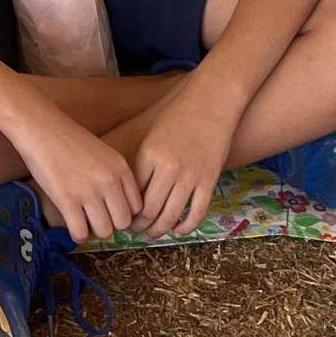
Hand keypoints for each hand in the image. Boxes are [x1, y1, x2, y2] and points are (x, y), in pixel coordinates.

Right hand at [9, 106, 143, 244]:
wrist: (40, 127)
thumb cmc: (68, 139)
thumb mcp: (102, 153)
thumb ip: (113, 175)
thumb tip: (116, 205)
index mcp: (120, 167)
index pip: (137, 206)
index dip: (123, 213)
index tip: (111, 213)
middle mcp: (109, 181)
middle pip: (122, 222)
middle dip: (110, 224)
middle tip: (96, 218)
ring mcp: (89, 192)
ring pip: (104, 231)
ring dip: (93, 230)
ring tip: (83, 220)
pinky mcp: (67, 200)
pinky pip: (80, 233)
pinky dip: (77, 234)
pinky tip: (72, 224)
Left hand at [130, 83, 240, 236]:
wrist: (211, 102)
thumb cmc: (179, 116)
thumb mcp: (153, 136)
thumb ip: (143, 163)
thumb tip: (132, 192)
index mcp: (149, 156)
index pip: (132, 194)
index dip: (127, 210)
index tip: (124, 217)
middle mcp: (167, 168)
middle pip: (149, 210)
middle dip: (140, 226)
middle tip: (136, 231)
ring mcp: (190, 176)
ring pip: (170, 216)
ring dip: (159, 230)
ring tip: (154, 234)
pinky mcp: (209, 181)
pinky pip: (196, 213)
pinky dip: (186, 227)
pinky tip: (178, 230)